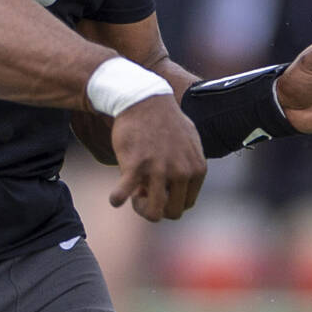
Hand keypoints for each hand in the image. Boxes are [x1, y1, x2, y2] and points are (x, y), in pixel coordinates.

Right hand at [107, 94, 206, 221]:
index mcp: (196, 168)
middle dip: (157, 207)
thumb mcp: (188, 140)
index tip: (158, 187)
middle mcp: (181, 172)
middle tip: (144, 191)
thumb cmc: (164, 118)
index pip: (186, 203)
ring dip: (141, 208)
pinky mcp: (135, 164)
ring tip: (133, 195)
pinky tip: (115, 198)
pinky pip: (124, 194)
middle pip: (172, 212)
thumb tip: (181, 185)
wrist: (143, 97)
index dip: (170, 200)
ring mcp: (158, 169)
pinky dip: (118, 199)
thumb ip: (189, 164)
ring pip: (154, 213)